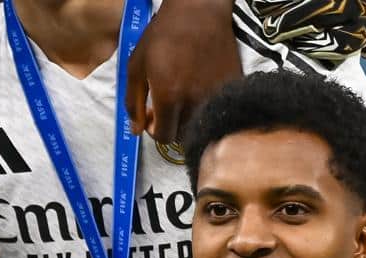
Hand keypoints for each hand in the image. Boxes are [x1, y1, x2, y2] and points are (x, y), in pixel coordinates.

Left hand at [125, 0, 240, 143]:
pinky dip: (207, 104)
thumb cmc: (162, 35)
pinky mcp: (233, 82)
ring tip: (181, 97)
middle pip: (183, 134)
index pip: (165, 137)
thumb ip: (133, 102)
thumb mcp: (136, 67)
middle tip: (165, 107)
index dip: (154, 131)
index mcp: (170, 96)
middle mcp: (196, 99)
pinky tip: (198, 87)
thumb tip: (136, 130)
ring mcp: (217, 92)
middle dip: (171, 125)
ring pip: (201, 122)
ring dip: (188, 117)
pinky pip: (218, 106)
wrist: (199, 10)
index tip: (151, 116)